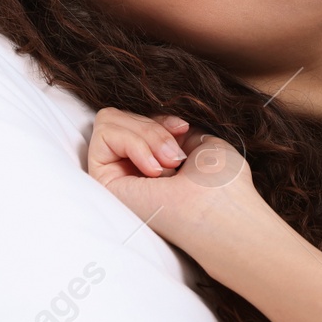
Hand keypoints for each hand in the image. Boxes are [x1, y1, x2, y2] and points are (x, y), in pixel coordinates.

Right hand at [85, 107, 276, 261]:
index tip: (183, 128)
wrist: (218, 205)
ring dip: (146, 135)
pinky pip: (104, 135)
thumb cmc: (218, 179)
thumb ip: (169, 129)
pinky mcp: (103, 180)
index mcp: (153, 159)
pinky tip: (154, 171)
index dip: (159, 117)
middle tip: (176, 157)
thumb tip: (152, 119)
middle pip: (121, 116)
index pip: (138, 118)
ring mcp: (115, 174)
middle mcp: (130, 168)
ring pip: (109, 120)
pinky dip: (134, 144)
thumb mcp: (198, 139)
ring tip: (168, 164)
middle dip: (153, 128)